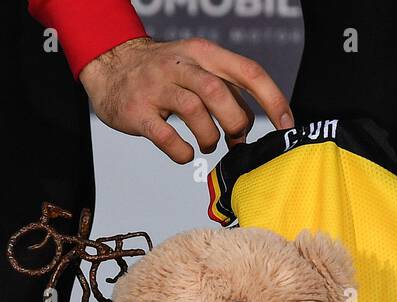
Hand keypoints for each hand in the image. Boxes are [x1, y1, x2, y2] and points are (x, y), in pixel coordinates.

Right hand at [79, 36, 293, 163]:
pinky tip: (184, 153)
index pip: (247, 72)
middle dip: (235, 122)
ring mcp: (157, 87)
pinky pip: (166, 136)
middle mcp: (181, 66)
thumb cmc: (162, 75)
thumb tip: (246, 132)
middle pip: (219, 92)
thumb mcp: (196, 70)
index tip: (286, 125)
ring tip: (207, 145)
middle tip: (234, 138)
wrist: (110, 67)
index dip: (272, 100)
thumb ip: (224, 95)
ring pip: (194, 111)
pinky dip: (182, 152)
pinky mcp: (137, 111)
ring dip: (209, 137)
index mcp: (203, 54)